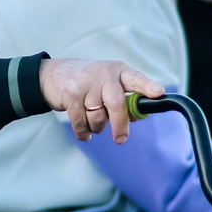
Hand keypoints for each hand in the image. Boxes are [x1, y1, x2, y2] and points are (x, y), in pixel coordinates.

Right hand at [38, 58, 162, 141]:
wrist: (53, 75)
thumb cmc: (87, 82)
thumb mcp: (108, 83)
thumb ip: (123, 99)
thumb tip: (137, 117)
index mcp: (118, 71)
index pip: (136, 79)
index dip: (147, 87)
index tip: (159, 93)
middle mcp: (103, 74)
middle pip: (116, 103)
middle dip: (120, 124)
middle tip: (121, 139)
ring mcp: (86, 83)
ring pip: (97, 117)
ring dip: (97, 127)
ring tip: (93, 122)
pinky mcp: (71, 94)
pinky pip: (81, 122)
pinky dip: (84, 132)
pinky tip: (85, 133)